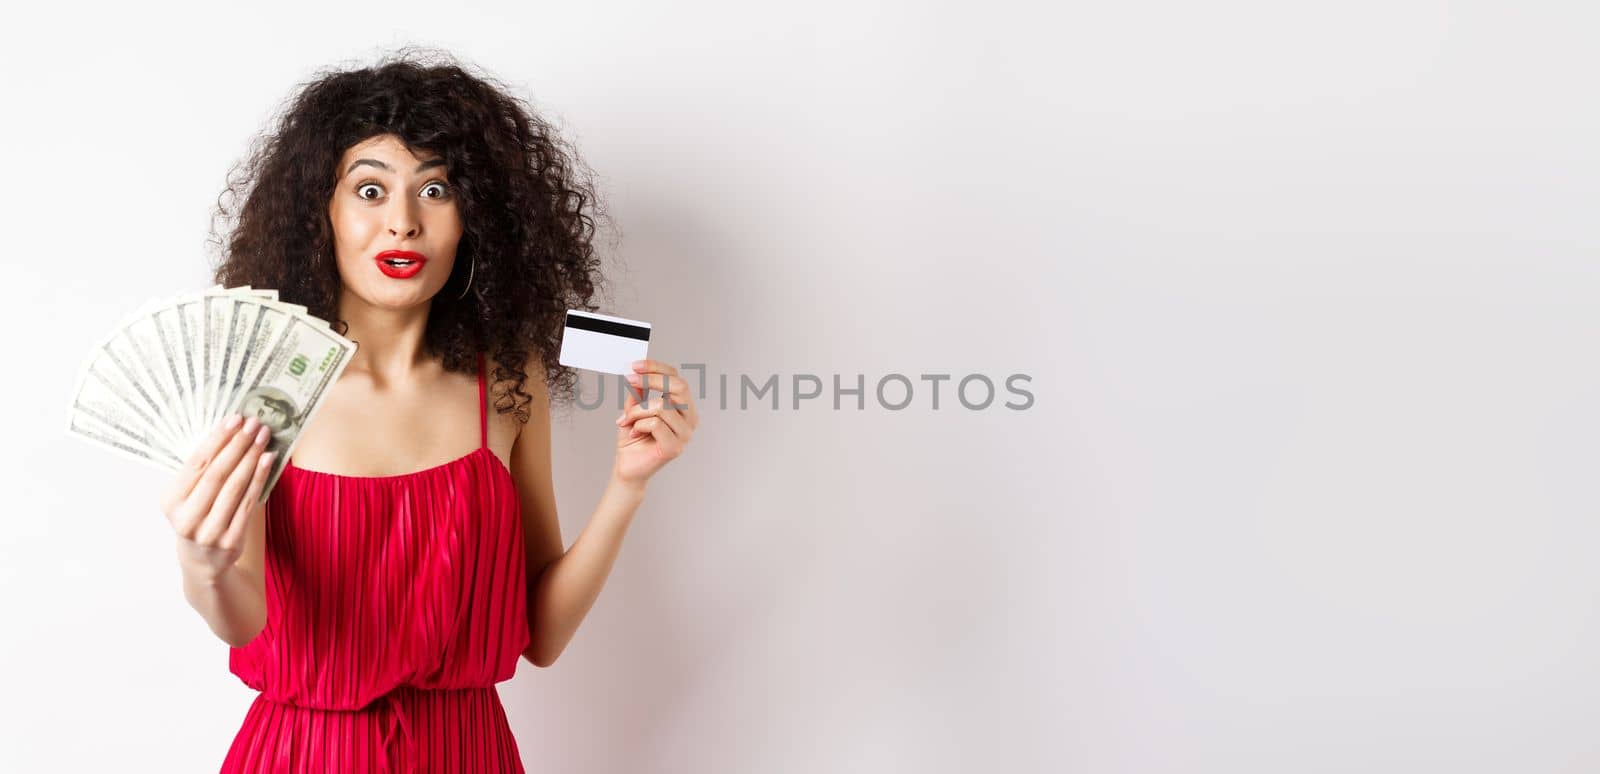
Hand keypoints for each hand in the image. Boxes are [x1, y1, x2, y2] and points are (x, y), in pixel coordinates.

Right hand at [160, 414, 276, 583]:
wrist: (202, 563)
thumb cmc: (197, 518)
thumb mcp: (188, 497)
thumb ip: (202, 471)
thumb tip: (231, 431)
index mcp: (171, 502)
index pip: (196, 464)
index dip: (217, 439)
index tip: (235, 419)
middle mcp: (187, 518)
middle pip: (217, 473)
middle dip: (238, 444)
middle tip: (254, 423)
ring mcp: (209, 531)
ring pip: (235, 487)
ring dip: (251, 458)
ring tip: (264, 437)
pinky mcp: (230, 541)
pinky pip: (249, 503)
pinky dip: (259, 479)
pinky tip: (268, 460)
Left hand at [613, 359, 698, 487]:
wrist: (628, 467)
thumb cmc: (633, 439)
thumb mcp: (634, 409)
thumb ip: (639, 392)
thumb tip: (638, 372)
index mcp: (684, 407)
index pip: (677, 379)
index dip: (656, 368)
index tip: (635, 366)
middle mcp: (690, 419)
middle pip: (678, 387)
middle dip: (652, 380)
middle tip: (631, 380)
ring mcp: (685, 434)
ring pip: (662, 406)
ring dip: (637, 411)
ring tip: (627, 421)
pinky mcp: (675, 447)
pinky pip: (655, 424)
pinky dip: (639, 425)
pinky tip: (634, 433)